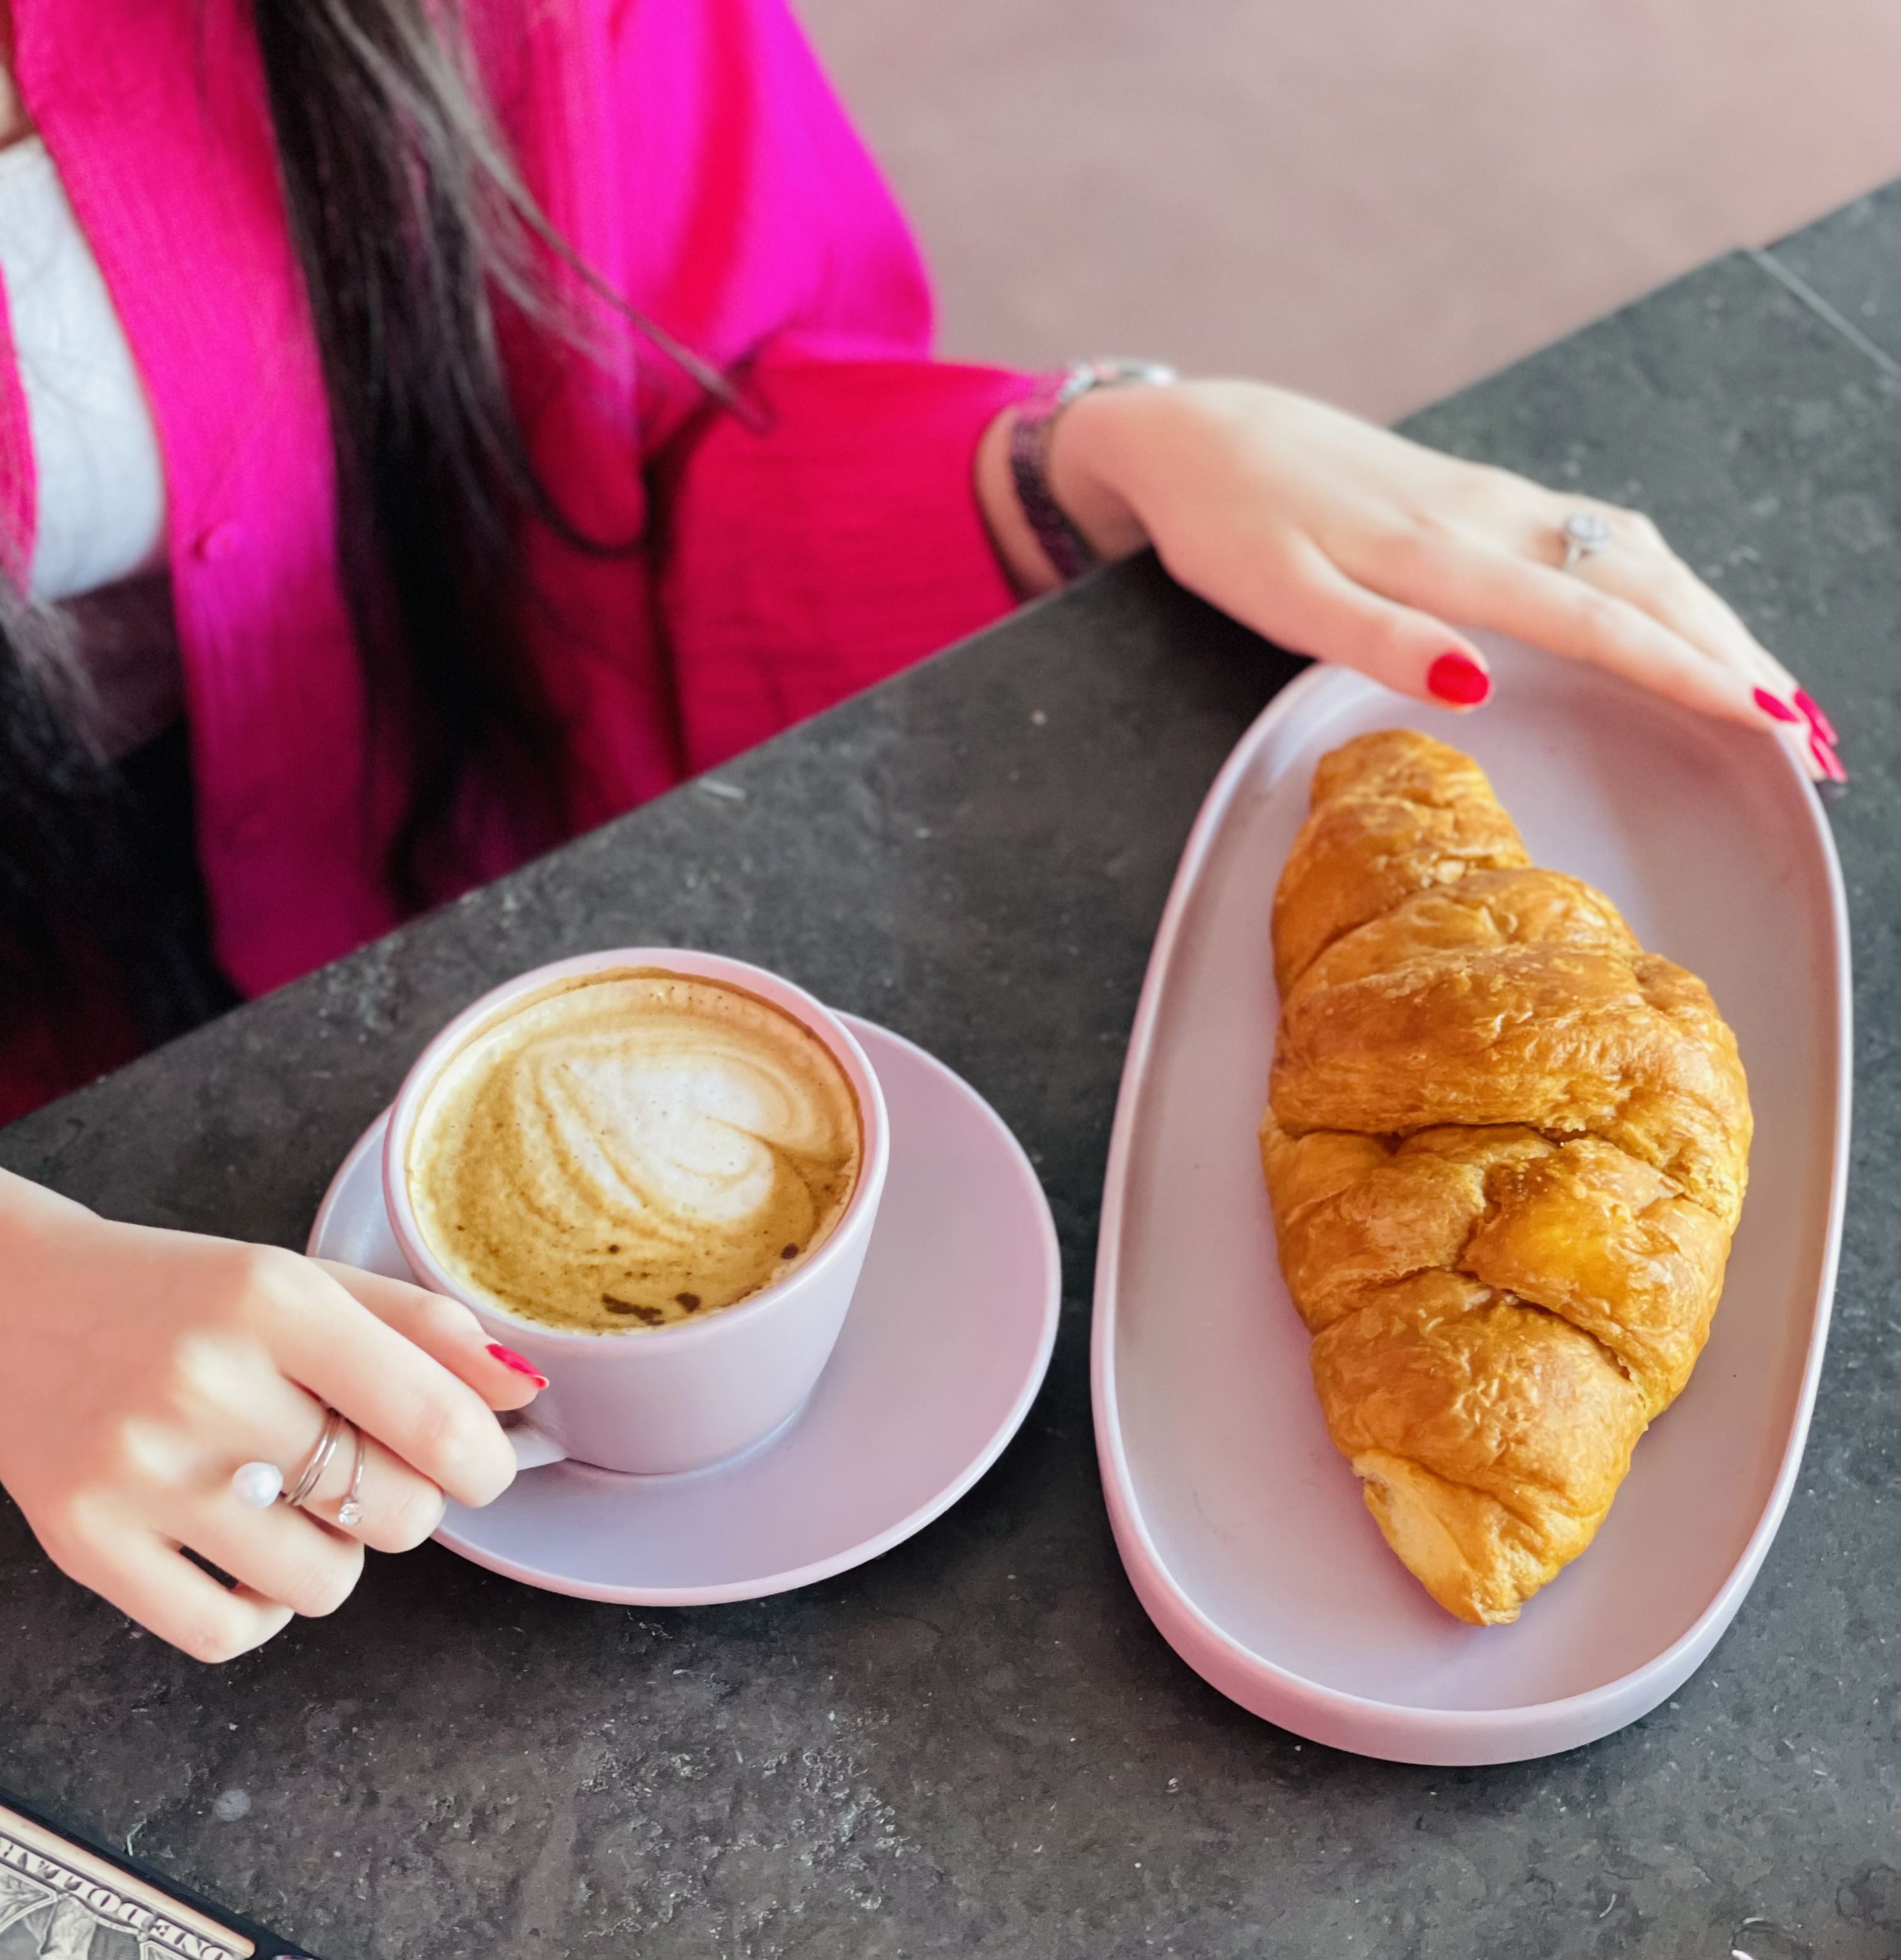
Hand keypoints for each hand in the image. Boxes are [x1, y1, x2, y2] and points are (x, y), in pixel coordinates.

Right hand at [0, 1169, 546, 1661]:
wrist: (11, 1306)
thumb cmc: (182, 1297)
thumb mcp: (303, 1280)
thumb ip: (421, 1329)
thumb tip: (524, 1390)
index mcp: (274, 1301)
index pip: (436, 1420)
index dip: (486, 1463)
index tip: (481, 1465)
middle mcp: (206, 1383)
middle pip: (393, 1512)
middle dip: (407, 1501)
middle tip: (366, 1469)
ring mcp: (139, 1471)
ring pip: (324, 1583)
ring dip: (336, 1553)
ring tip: (291, 1499)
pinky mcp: (85, 1540)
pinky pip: (230, 1633)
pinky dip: (260, 1609)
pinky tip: (244, 1550)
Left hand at [977, 379, 1839, 780]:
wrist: (1197, 436)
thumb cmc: (1229, 527)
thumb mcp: (1278, 595)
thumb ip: (1375, 638)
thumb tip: (1474, 683)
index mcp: (1445, 553)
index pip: (1596, 621)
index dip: (1687, 675)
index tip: (1767, 728)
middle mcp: (1490, 520)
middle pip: (1644, 587)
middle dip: (1735, 659)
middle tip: (1811, 739)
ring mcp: (1492, 503)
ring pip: (1634, 557)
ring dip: (1714, 621)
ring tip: (1776, 692)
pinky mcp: (1479, 498)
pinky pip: (1599, 538)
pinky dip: (1662, 582)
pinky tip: (1683, 610)